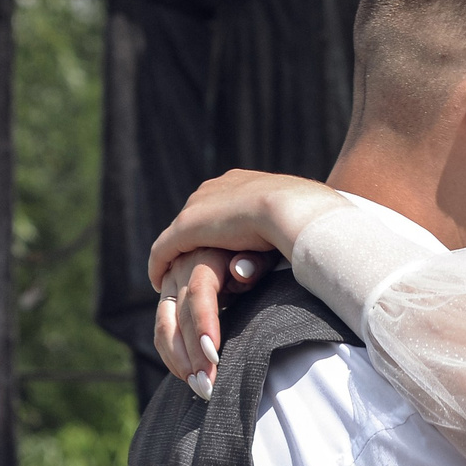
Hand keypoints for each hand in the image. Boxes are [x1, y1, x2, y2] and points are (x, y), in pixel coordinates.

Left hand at [144, 170, 348, 294]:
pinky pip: (164, 250)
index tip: (214, 243)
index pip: (221, 203)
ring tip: (172, 276)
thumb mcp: (294, 222)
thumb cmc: (306, 219)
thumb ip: (283, 231)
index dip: (216, 225)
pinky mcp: (187, 228)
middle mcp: (216, 188)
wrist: (293, 210)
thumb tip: (288, 250)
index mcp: (242, 182)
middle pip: (196, 216)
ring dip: (175, 255)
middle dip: (191, 238)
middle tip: (188, 264)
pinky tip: (158, 282)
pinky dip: (159, 265)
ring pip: (178, 235)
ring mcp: (199, 207)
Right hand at [153, 248, 269, 395]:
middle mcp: (181, 268)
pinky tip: (188, 376)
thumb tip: (239, 271)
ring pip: (164, 327)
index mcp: (206, 257)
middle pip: (180, 316)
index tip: (214, 357)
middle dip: (192, 354)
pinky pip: (162, 332)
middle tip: (208, 386)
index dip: (204, 324)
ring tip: (199, 387)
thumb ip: (254, 261)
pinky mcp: (168, 301)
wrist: (238, 240)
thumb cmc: (258, 250)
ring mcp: (170, 285)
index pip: (199, 291)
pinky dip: (172, 357)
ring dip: (179, 361)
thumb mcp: (262, 251)